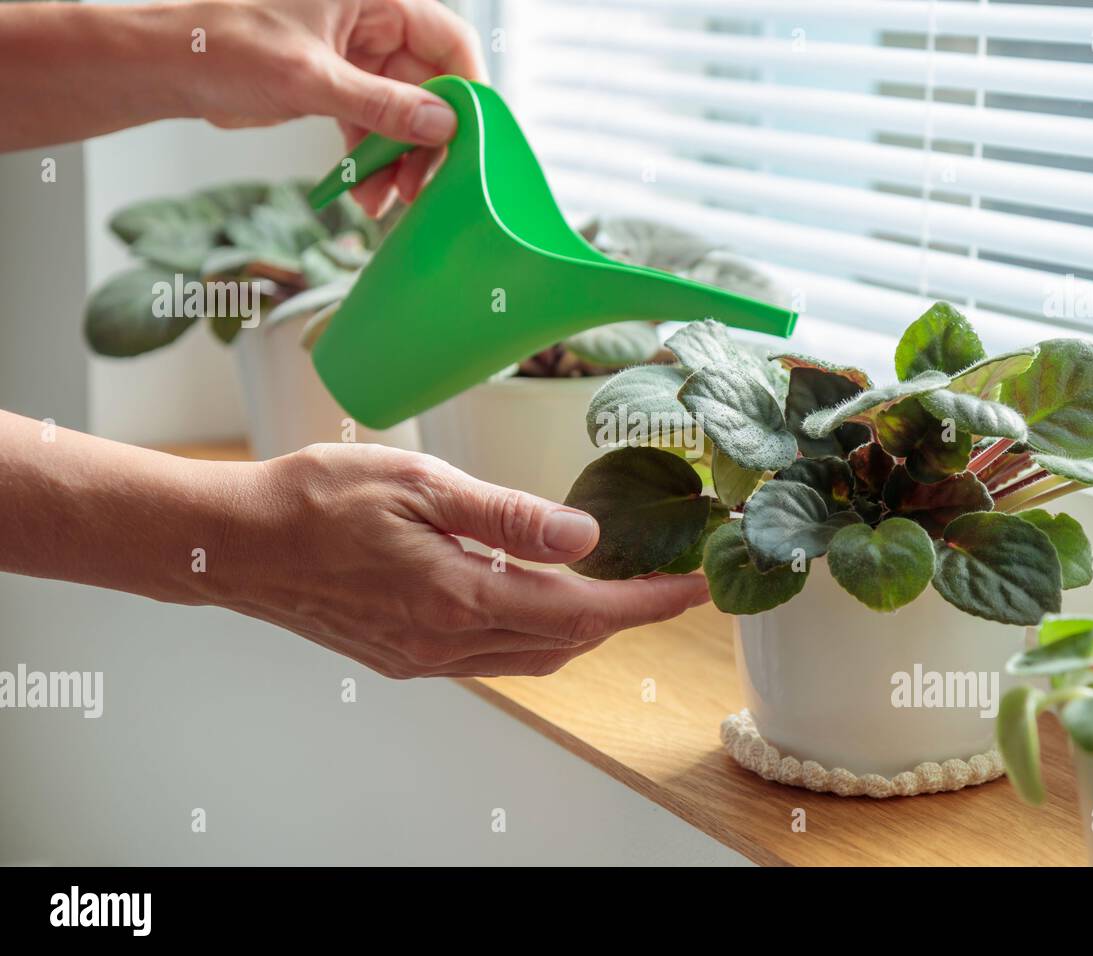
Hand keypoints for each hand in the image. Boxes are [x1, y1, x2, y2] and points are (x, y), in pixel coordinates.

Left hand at [184, 0, 487, 215]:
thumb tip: (442, 125)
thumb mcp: (309, 78)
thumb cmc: (222, 46)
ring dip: (399, 159)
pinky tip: (367, 192)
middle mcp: (371, 21)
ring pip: (403, 111)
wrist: (167, 66)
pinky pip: (373, 125)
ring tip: (388, 199)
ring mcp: (356, 56)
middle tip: (422, 185)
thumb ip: (381, 104)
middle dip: (427, 138)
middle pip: (429, 83)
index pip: (448, 39)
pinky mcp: (337, 86)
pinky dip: (372, 160)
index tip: (470, 140)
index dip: (466, 90)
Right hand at [220, 444, 710, 677]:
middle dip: (627, 615)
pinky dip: (537, 634)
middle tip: (669, 581)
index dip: (645, 601)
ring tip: (618, 586)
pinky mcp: (406, 658)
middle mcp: (448, 642)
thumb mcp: (419, 483)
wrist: (234, 544)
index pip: (581, 611)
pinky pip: (496, 658)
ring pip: (535, 657)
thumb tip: (585, 537)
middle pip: (568, 642)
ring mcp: (426, 658)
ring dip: (585, 628)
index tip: (693, 586)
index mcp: (458, 596)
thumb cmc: (315, 499)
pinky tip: (541, 599)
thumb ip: (508, 516)